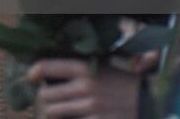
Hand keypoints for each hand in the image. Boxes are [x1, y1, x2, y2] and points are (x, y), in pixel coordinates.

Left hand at [28, 57, 148, 118]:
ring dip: (50, 115)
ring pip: (53, 112)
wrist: (148, 101)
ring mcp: (91, 106)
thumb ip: (77, 68)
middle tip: (46, 101)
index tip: (31, 77)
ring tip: (52, 115)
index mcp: (84, 67)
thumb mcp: (101, 66)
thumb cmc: (121, 81)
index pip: (47, 67)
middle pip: (46, 95)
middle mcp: (85, 86)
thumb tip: (49, 71)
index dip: (34, 72)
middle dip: (43, 100)